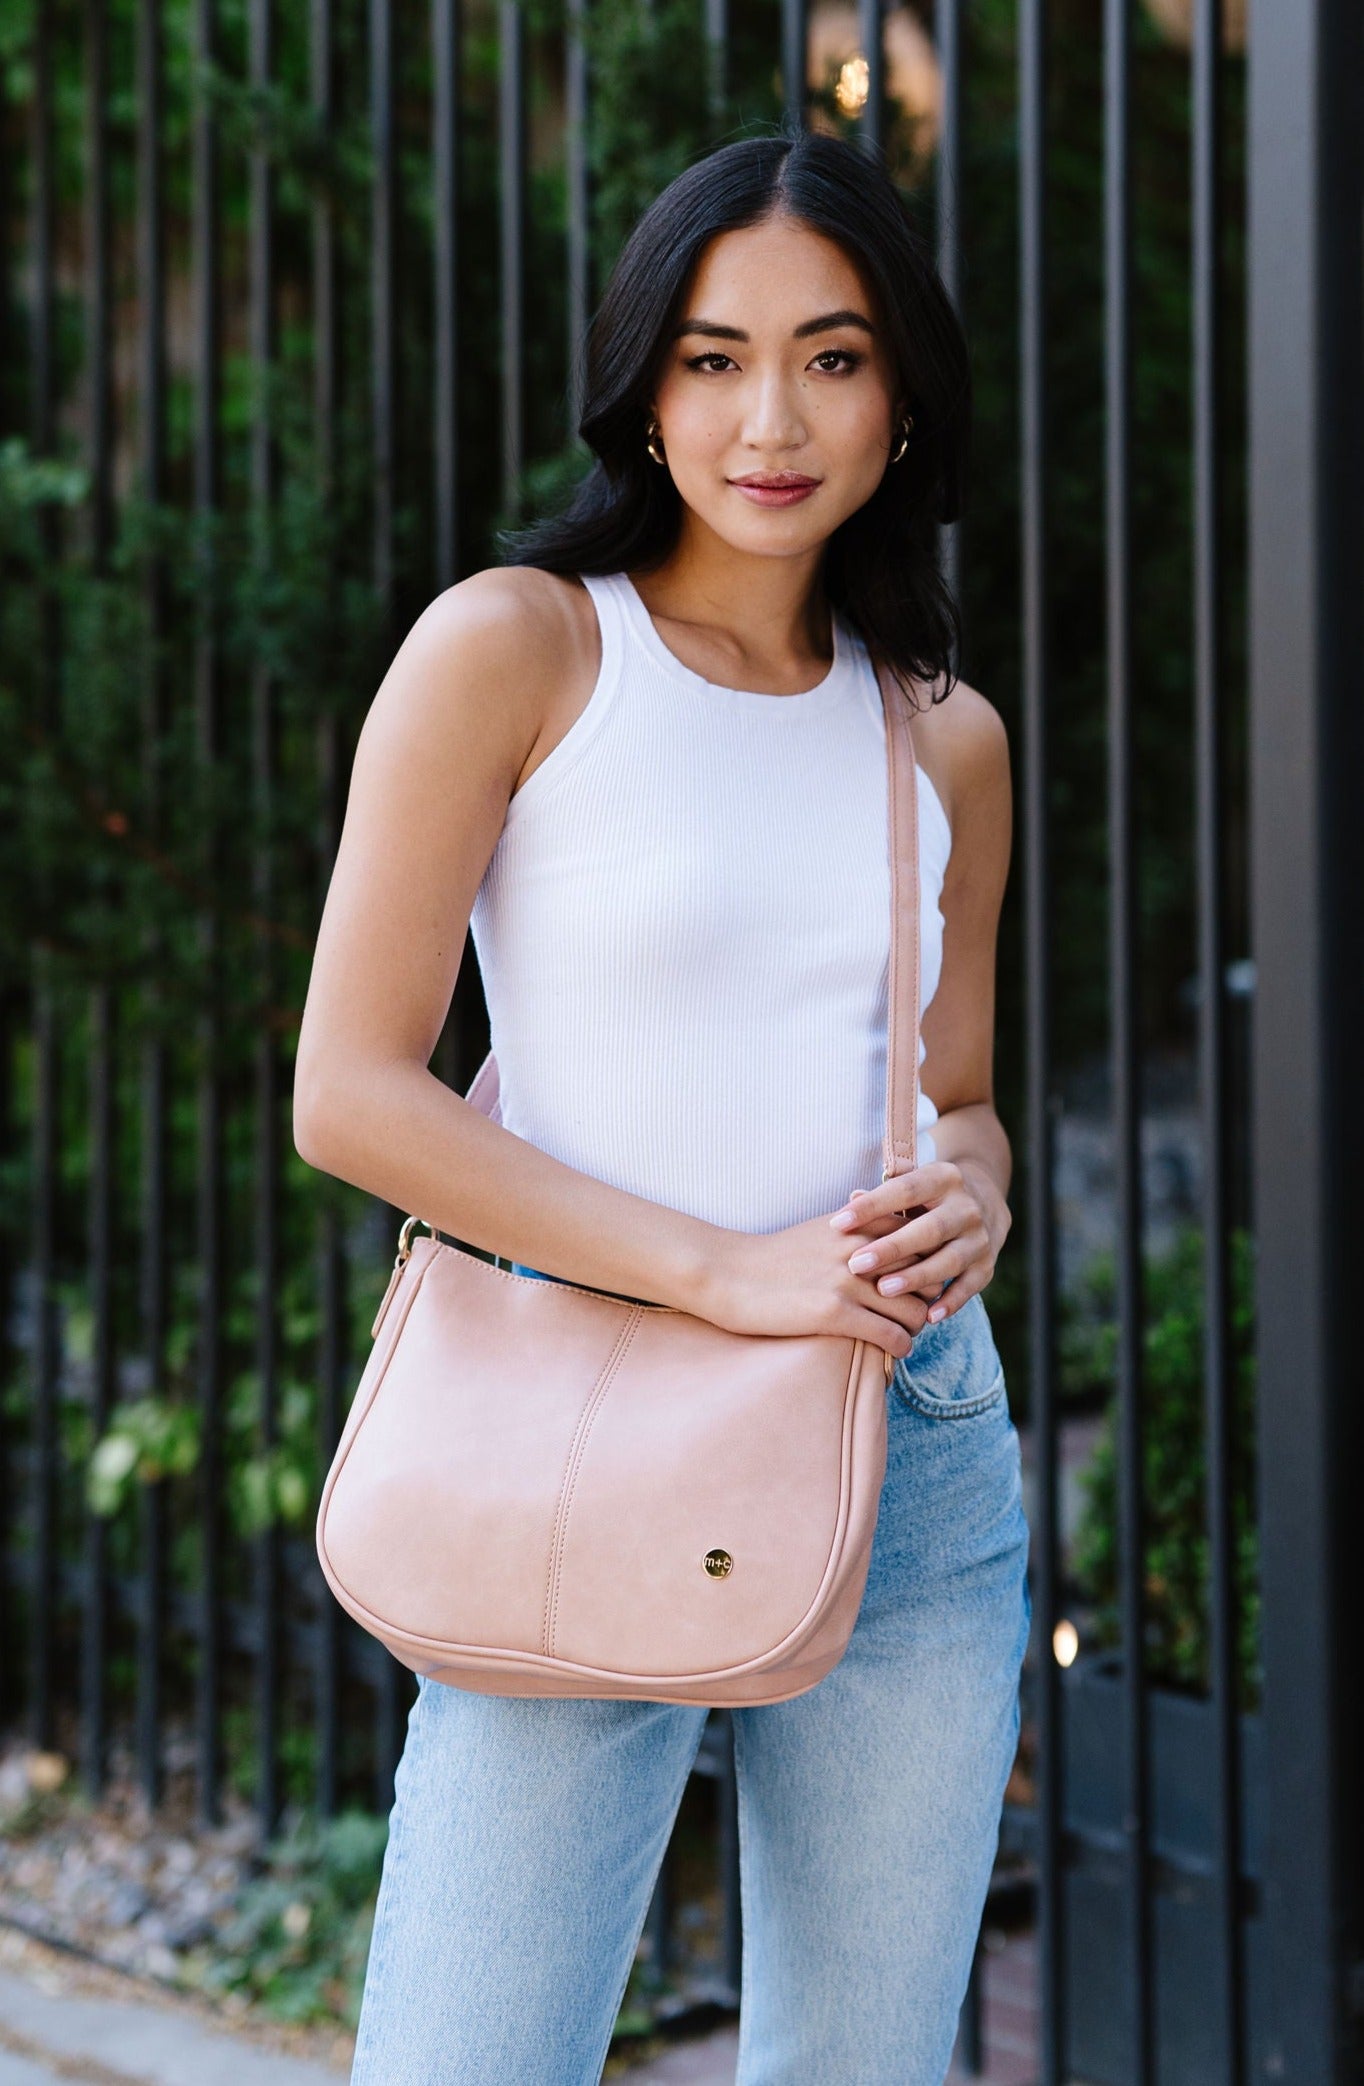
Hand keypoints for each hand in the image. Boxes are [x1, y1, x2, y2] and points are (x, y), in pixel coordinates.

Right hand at [697, 1211, 934, 1361]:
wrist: (727, 1274)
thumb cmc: (773, 1256)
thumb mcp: (821, 1230)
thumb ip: (858, 1230)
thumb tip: (888, 1239)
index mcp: (859, 1224)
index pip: (921, 1242)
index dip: (927, 1265)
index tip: (917, 1283)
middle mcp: (860, 1249)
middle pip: (927, 1275)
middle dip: (927, 1297)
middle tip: (914, 1313)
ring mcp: (848, 1282)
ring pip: (915, 1310)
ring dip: (916, 1327)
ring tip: (905, 1335)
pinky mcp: (835, 1314)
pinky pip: (891, 1335)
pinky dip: (901, 1346)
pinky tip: (894, 1351)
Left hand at [827, 1159, 1008, 1324]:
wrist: (985, 1201)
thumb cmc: (928, 1197)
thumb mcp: (911, 1186)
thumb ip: (882, 1196)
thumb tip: (852, 1198)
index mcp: (943, 1179)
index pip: (905, 1190)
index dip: (871, 1207)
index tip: (837, 1224)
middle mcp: (966, 1207)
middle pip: (930, 1229)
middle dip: (892, 1249)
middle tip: (856, 1265)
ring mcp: (980, 1237)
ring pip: (950, 1260)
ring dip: (917, 1277)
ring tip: (883, 1290)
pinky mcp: (987, 1265)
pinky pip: (970, 1286)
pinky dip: (951, 1302)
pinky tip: (927, 1316)